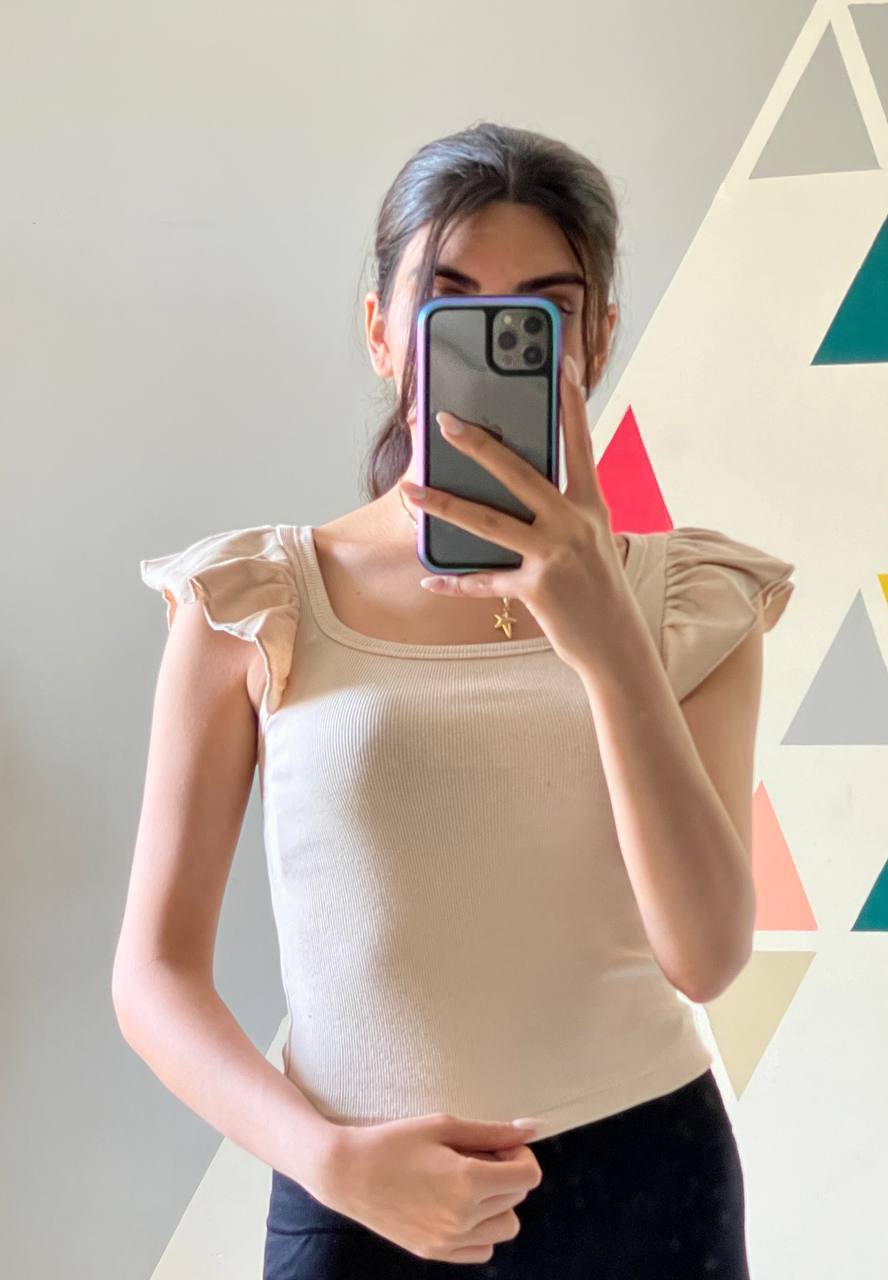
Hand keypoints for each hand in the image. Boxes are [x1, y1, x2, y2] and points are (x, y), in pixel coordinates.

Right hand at [311, 1111, 542, 1264]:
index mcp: (468, 1182)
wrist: (347, 1173)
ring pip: (505, 1227)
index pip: (528, 1176)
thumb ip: (492, 1132)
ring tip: (469, 1182)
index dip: (520, 1155)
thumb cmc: (394, 1141)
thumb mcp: (443, 1126)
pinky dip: (481, 1230)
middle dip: (507, 1174)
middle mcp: (464, 1217)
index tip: (499, 1146)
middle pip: (517, 1199)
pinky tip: (459, 1205)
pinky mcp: (435, 1252)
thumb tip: (534, 1128)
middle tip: (478, 1156)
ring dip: (498, 1204)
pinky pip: (482, 1250)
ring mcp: (449, 1240)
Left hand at [399, 354, 630, 673]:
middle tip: (445, 421)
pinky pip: (485, 581)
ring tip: (410, 489)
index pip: (580, 444)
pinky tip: (430, 577)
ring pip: (487, 522)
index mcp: (591, 506)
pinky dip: (455, 582)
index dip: (572, 403)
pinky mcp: (538, 589)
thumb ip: (558, 512)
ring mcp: (555, 555)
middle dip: (478, 444)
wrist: (617, 646)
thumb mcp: (590, 541)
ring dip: (443, 503)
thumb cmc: (598, 589)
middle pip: (518, 474)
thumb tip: (506, 490)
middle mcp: (574, 523)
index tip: (564, 363)